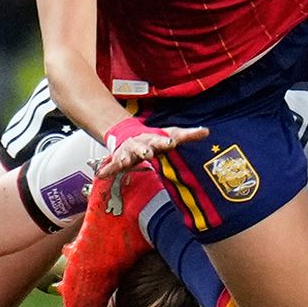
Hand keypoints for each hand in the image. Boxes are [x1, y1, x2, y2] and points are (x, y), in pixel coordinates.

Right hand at [95, 126, 209, 179]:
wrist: (128, 133)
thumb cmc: (155, 138)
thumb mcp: (170, 135)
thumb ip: (188, 135)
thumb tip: (206, 131)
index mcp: (154, 139)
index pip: (161, 139)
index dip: (166, 141)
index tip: (170, 142)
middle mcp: (140, 144)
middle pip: (143, 147)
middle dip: (145, 149)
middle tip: (147, 153)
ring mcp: (128, 152)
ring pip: (126, 155)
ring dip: (124, 159)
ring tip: (121, 162)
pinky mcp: (118, 160)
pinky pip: (111, 166)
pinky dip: (106, 170)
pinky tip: (100, 174)